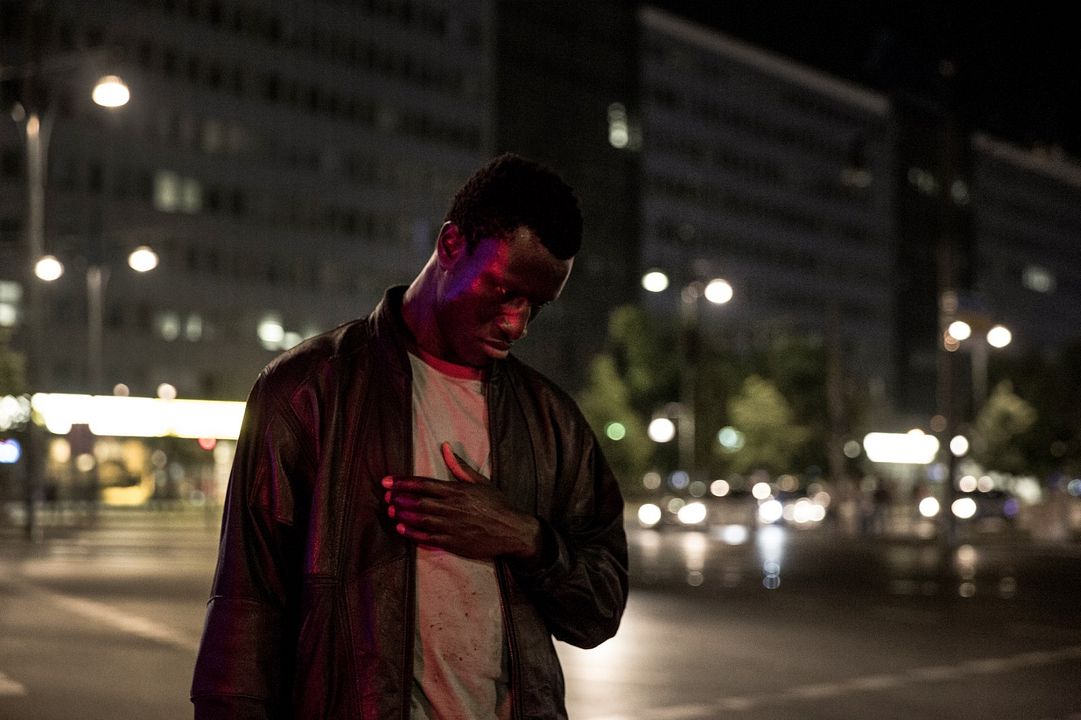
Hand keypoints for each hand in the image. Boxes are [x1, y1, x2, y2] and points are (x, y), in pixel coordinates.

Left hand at [382, 442, 539, 560]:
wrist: (512, 530)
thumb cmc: (497, 504)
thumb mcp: (480, 481)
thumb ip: (459, 466)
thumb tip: (445, 447)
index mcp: (457, 491)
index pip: (424, 484)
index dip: (403, 482)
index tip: (388, 481)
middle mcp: (452, 508)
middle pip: (418, 502)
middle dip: (399, 498)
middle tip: (385, 496)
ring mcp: (451, 526)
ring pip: (420, 519)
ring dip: (402, 514)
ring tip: (390, 510)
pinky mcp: (453, 543)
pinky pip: (427, 538)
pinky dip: (412, 533)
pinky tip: (401, 528)